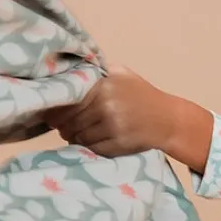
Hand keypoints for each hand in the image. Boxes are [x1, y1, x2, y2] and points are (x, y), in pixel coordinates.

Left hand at [48, 65, 213, 171]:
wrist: (168, 119)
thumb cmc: (143, 95)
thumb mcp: (122, 74)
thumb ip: (96, 71)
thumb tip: (66, 73)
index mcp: (103, 86)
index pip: (68, 102)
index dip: (57, 111)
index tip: (52, 115)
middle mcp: (106, 106)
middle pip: (70, 121)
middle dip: (64, 127)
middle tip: (63, 128)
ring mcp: (112, 126)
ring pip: (78, 136)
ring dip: (74, 138)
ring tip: (76, 135)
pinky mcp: (118, 144)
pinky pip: (92, 148)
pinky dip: (87, 147)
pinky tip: (90, 142)